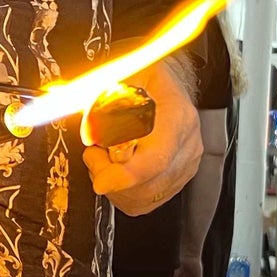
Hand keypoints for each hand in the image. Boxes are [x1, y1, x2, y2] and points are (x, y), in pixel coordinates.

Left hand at [83, 55, 201, 216]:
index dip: (127, 175)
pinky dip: (124, 193)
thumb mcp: (119, 76)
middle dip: (109, 175)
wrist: (167, 79)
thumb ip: (100, 102)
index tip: (102, 180)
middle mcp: (187, 144)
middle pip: (147, 183)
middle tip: (94, 152)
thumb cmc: (144, 76)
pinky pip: (147, 201)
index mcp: (177, 116)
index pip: (156, 159)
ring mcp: (186, 164)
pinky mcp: (179, 179)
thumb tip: (89, 132)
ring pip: (144, 196)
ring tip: (104, 158)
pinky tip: (116, 172)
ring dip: (114, 186)